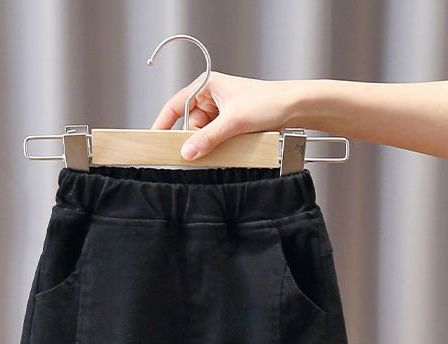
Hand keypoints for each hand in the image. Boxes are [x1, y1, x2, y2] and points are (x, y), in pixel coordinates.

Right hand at [150, 71, 297, 160]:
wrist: (295, 108)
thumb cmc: (268, 103)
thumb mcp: (233, 122)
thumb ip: (207, 139)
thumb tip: (186, 153)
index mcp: (207, 85)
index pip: (175, 105)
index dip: (162, 123)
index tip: (153, 139)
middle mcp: (212, 97)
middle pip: (189, 123)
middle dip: (191, 139)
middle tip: (193, 153)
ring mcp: (221, 112)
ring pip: (202, 133)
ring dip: (207, 144)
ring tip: (220, 147)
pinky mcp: (230, 125)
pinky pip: (214, 138)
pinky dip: (216, 146)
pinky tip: (225, 149)